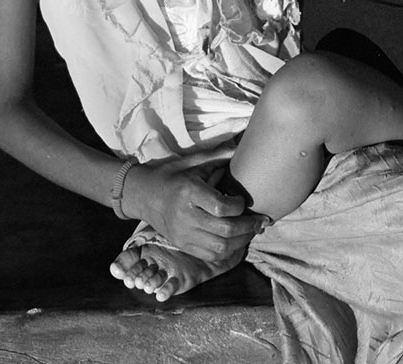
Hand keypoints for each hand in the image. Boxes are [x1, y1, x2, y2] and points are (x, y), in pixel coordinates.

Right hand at [125, 148, 263, 263]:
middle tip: (260, 221)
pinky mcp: (182, 245)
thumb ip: (216, 158)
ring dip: (242, 241)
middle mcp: (185, 216)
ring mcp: (183, 234)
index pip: (221, 207)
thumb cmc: (171, 175)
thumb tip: (240, 146)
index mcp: (188, 192)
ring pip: (221, 247)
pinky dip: (228, 252)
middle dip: (248, 227)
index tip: (243, 200)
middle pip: (225, 230)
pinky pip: (210, 256)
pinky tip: (236, 241)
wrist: (142, 195)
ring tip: (251, 231)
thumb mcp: (191, 163)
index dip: (239, 206)